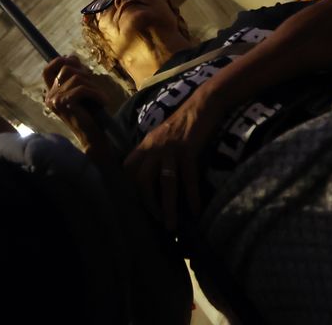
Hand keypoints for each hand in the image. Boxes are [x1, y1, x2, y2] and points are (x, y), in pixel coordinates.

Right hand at [42, 55, 115, 145]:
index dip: (60, 61)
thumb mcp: (79, 93)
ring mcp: (55, 100)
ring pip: (76, 78)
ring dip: (93, 86)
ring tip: (101, 96)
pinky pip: (82, 89)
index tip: (75, 61)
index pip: (47, 70)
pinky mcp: (65, 104)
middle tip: (94, 84)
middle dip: (84, 73)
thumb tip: (72, 57)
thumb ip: (74, 77)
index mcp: (51, 94)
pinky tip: (104, 101)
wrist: (91, 138)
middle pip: (66, 69)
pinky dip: (97, 93)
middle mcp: (50, 97)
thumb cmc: (89, 116)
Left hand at [122, 93, 220, 231]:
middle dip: (148, 204)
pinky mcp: (188, 149)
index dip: (130, 190)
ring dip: (168, 207)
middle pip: (143, 180)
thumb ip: (151, 155)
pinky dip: (192, 196)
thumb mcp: (160, 138)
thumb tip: (149, 181)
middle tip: (158, 221)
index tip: (138, 208)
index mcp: (145, 146)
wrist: (203, 104)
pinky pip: (188, 177)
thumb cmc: (183, 124)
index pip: (128, 170)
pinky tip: (196, 210)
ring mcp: (170, 149)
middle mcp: (153, 148)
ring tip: (171, 226)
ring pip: (165, 183)